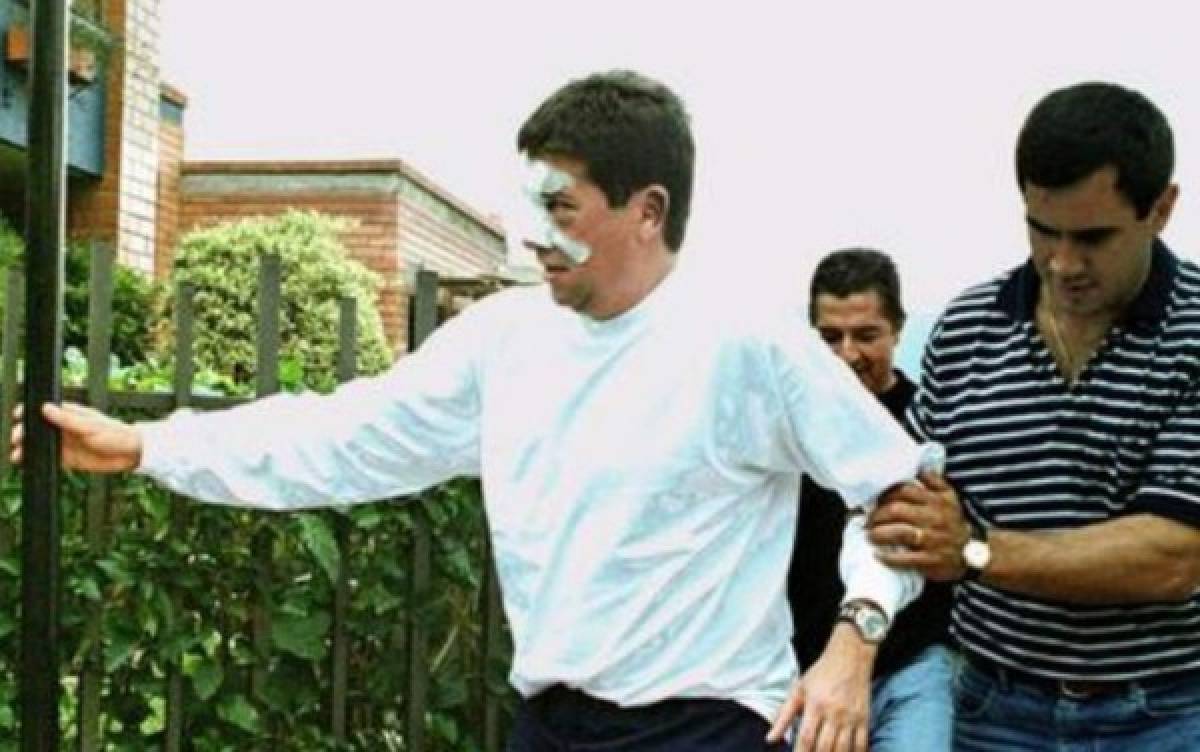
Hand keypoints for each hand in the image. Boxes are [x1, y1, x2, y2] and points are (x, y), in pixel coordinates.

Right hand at [11, 402, 141, 472]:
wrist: (132, 454)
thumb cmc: (116, 434)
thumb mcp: (91, 426)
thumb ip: (68, 419)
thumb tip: (46, 408)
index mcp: (70, 414)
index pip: (44, 410)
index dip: (29, 413)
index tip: (19, 417)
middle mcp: (65, 428)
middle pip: (38, 428)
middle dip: (24, 433)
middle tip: (18, 439)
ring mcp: (66, 443)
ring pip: (41, 445)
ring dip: (28, 449)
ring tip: (18, 455)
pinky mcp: (69, 459)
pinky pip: (50, 459)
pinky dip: (39, 460)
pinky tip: (30, 463)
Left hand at [767, 623, 873, 751]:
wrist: (850, 656)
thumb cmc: (821, 672)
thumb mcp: (798, 689)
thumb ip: (784, 715)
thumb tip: (770, 739)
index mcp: (815, 705)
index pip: (806, 738)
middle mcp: (834, 713)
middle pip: (824, 747)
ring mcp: (851, 717)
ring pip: (843, 748)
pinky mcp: (864, 718)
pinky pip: (862, 743)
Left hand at [869, 472, 968, 580]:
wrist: (975, 552)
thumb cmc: (954, 522)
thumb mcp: (950, 497)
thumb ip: (934, 481)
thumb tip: (918, 468)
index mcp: (936, 501)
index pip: (904, 491)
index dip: (885, 495)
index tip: (874, 502)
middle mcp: (934, 518)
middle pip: (897, 510)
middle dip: (877, 515)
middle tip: (868, 521)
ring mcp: (932, 540)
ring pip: (899, 532)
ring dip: (879, 534)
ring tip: (870, 535)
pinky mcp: (931, 560)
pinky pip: (906, 558)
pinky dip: (889, 557)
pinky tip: (878, 555)